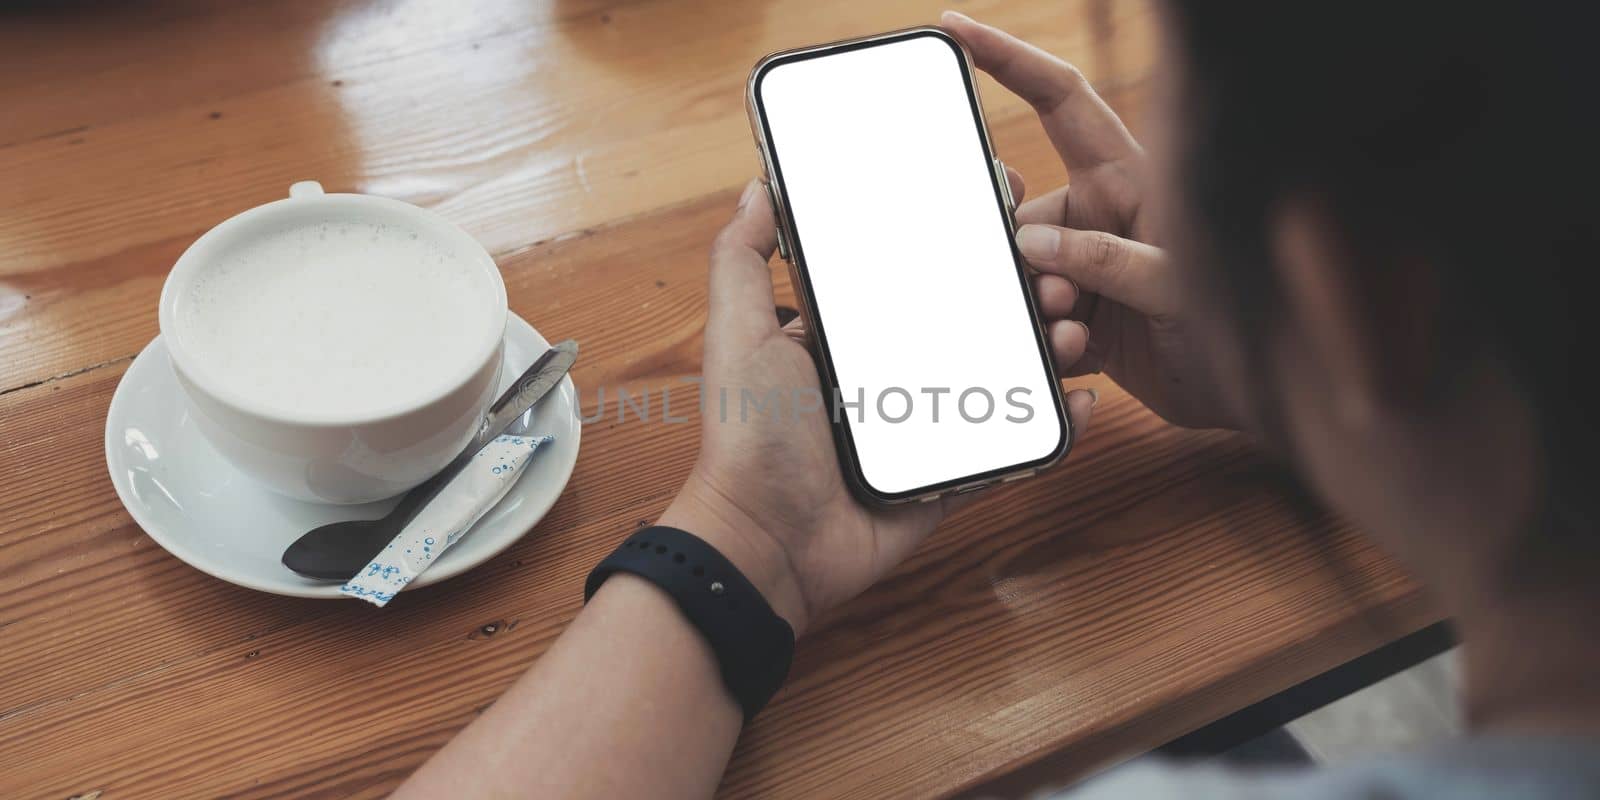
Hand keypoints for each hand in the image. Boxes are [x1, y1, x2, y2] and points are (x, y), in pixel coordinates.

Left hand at [661, 181, 1096, 635]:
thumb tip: (757, 187)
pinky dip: (1048, 429)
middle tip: (1055, 278)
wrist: (767, 545)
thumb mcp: (738, 335)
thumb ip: (741, 261)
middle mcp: (884, 379)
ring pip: (996, 383)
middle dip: (1016, 297)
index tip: (1005, 212)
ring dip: (1041, 354)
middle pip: (965, 326)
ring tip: (1070, 331)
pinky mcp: (944, 481)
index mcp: (842, 339)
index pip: (908, 278)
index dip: (955, 246)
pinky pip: (1006, 450)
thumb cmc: (748, 438)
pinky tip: (1081, 400)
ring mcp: (919, 432)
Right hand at [944, 12, 1237, 429]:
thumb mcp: (1175, 282)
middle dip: (1016, 255)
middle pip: (1021, 215)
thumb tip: (1030, 247)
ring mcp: (1087, 269)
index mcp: (1124, 180)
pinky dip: (1047, 347)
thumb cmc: (1236, 320)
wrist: (1249, 396)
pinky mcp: (1082, 321)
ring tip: (1073, 335)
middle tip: (1053, 295)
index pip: (1059, 101)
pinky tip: (1077, 358)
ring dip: (1036, 310)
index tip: (955, 28)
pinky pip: (1036, 325)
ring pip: (1023, 275)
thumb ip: (1106, 259)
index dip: (1008, 59)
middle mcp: (1099, 217)